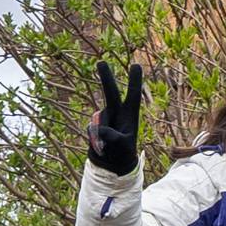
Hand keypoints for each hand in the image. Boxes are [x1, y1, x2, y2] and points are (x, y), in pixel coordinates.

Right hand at [87, 61, 142, 175]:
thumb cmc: (123, 154)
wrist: (112, 164)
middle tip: (101, 61)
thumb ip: (111, 136)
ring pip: (99, 119)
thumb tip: (97, 127)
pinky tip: (100, 146)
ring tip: (109, 147)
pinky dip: (94, 139)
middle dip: (106, 77)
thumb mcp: (122, 146)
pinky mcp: (94, 126)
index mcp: (130, 115)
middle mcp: (117, 112)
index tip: (135, 65)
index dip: (134, 81)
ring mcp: (104, 118)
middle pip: (110, 92)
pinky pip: (91, 129)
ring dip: (102, 133)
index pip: (133, 95)